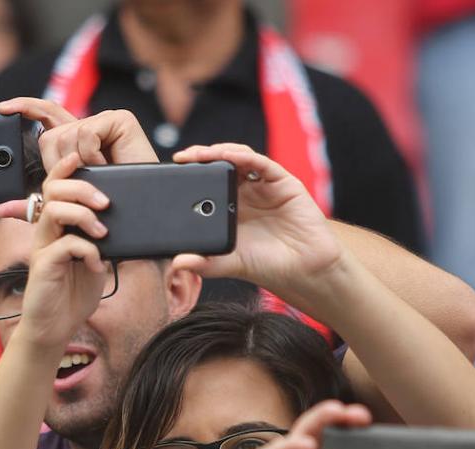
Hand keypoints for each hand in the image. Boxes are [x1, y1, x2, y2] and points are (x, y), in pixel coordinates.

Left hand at [0, 100, 157, 218]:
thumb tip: (1, 210)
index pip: (46, 116)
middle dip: (56, 161)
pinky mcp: (119, 120)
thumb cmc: (106, 211)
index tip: (2, 109)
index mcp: (77, 141)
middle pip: (51, 134)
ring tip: (99, 174)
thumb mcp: (63, 205)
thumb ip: (35, 206)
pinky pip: (86, 134)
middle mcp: (91, 127)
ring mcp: (106, 121)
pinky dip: (91, 155)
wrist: (137, 216)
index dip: (25, 107)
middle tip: (78, 177)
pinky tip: (106, 164)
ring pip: (67, 136)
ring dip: (79, 164)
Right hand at [10, 153, 110, 347]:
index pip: (56, 186)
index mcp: (56, 226)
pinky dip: (87, 251)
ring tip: (102, 233)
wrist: (54, 327)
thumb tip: (118, 220)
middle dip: (82, 188)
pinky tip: (96, 264)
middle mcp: (45, 232)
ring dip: (84, 215)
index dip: (66, 167)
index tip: (83, 158)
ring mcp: (42, 247)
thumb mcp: (94, 259)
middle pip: (54, 190)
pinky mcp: (43, 266)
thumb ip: (100, 238)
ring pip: (56, 210)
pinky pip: (65, 245)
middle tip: (105, 203)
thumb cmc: (73, 294)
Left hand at [169, 144, 345, 307]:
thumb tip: (177, 264)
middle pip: (220, 165)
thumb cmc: (269, 265)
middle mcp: (246, 193)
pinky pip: (262, 164)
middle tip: (181, 157)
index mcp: (230, 208)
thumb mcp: (229, 264)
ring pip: (239, 159)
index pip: (206, 184)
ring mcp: (264, 185)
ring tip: (201, 154)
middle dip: (200, 158)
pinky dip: (244, 157)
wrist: (305, 270)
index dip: (189, 175)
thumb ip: (205, 263)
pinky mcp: (283, 182)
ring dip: (219, 152)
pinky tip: (229, 156)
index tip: (169, 173)